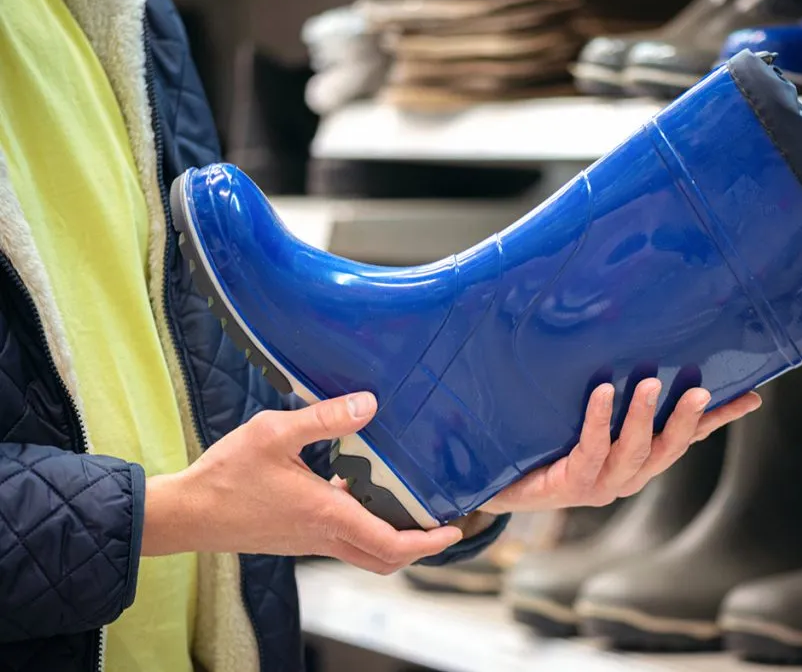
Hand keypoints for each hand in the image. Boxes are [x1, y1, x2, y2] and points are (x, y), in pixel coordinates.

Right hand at [142, 393, 461, 573]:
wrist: (186, 513)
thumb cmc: (225, 475)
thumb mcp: (274, 433)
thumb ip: (324, 418)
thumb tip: (370, 404)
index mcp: (326, 514)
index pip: (391, 544)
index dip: (429, 542)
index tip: (455, 529)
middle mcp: (322, 535)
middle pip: (385, 558)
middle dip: (420, 547)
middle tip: (441, 524)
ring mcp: (308, 541)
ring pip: (364, 552)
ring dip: (393, 537)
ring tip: (410, 504)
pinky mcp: (296, 538)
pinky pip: (343, 540)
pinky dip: (364, 526)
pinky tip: (356, 488)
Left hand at [481, 380, 760, 513]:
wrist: (505, 484)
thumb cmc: (550, 445)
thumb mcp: (588, 419)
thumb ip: (615, 392)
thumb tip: (635, 346)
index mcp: (641, 460)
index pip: (689, 437)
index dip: (719, 418)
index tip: (752, 396)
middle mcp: (629, 475)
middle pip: (669, 447)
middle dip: (686, 419)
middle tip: (700, 388)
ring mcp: (603, 483)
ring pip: (633, 450)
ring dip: (643, 416)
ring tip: (649, 382)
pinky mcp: (573, 483)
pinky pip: (591, 448)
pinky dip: (599, 419)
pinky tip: (602, 392)